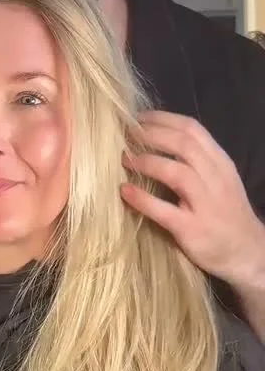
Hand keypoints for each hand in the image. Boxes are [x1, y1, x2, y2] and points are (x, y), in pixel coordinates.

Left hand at [121, 111, 264, 288]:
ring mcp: (206, 204)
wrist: (246, 252)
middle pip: (182, 144)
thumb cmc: (226, 212)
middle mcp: (215, 178)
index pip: (192, 129)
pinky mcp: (192, 229)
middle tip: (124, 135)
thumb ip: (195, 160)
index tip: (137, 118)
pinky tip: (125, 191)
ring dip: (146, 162)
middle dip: (150, 135)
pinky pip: (164, 210)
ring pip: (176, 172)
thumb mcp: (219, 178)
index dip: (162, 119)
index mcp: (220, 162)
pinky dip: (141, 198)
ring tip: (124, 160)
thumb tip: (156, 138)